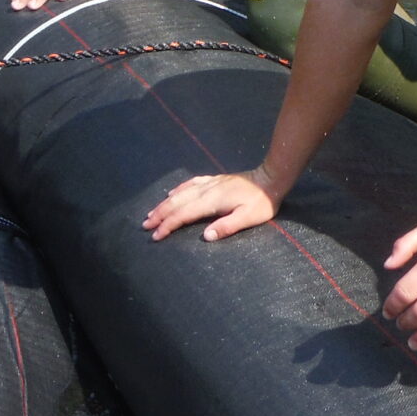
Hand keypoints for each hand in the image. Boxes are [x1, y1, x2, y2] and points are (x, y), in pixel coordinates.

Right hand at [144, 166, 280, 242]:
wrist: (271, 179)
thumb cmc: (262, 202)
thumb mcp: (248, 217)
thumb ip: (227, 226)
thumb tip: (206, 236)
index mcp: (211, 201)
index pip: (183, 215)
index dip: (168, 225)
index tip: (156, 236)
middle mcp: (206, 190)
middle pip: (176, 203)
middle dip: (159, 215)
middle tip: (145, 226)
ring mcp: (209, 183)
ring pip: (180, 193)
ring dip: (164, 203)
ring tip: (152, 213)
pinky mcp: (215, 180)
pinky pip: (190, 183)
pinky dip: (178, 189)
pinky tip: (172, 193)